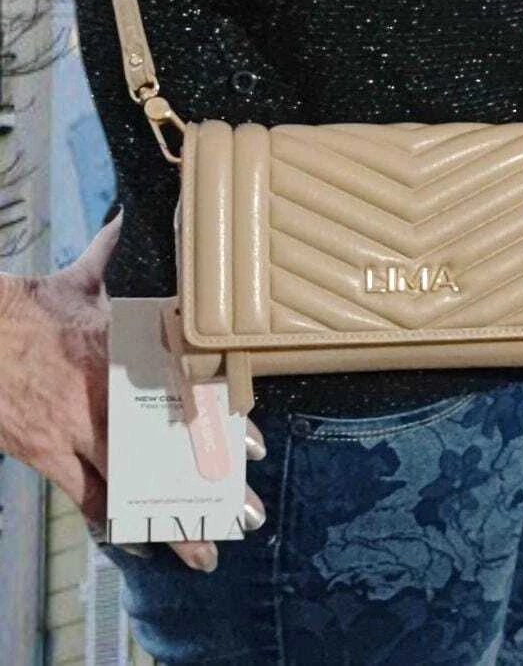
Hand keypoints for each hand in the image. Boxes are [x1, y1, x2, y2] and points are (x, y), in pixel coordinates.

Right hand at [0, 210, 265, 572]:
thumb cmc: (26, 309)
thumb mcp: (77, 280)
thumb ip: (110, 256)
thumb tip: (127, 216)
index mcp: (122, 353)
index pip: (184, 392)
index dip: (222, 422)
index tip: (252, 445)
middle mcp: (107, 398)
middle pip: (168, 453)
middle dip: (209, 488)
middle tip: (246, 514)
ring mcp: (76, 431)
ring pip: (133, 488)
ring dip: (169, 523)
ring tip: (204, 551)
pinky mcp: (46, 455)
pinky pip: (87, 500)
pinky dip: (114, 523)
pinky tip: (140, 544)